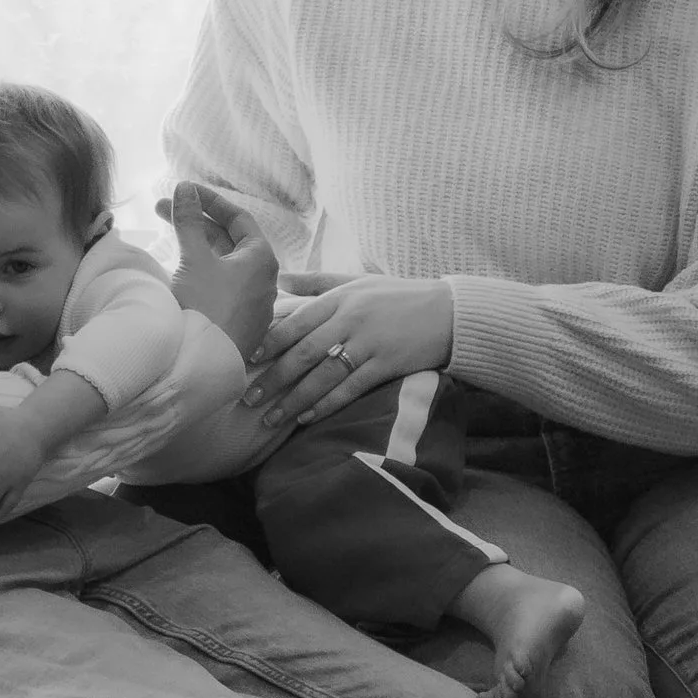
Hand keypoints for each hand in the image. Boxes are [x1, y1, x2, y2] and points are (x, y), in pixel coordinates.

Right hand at [159, 179, 278, 364]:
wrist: (205, 364)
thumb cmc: (206, 306)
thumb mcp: (194, 259)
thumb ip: (188, 221)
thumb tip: (184, 189)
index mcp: (262, 258)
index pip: (238, 217)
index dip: (208, 201)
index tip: (182, 191)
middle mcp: (265, 278)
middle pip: (229, 240)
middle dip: (195, 222)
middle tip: (160, 209)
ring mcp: (253, 302)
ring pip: (225, 264)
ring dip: (198, 246)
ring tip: (169, 235)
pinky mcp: (240, 320)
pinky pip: (223, 285)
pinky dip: (203, 270)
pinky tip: (182, 268)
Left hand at [245, 272, 453, 436]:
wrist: (450, 312)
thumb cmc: (399, 296)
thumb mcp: (358, 281)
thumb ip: (318, 282)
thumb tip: (281, 279)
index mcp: (340, 298)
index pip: (297, 321)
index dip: (270, 342)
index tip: (248, 359)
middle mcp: (351, 318)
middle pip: (303, 352)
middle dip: (273, 378)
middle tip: (248, 398)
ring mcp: (369, 343)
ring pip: (323, 375)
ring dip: (294, 399)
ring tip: (271, 418)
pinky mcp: (386, 364)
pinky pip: (350, 388)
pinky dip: (327, 404)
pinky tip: (307, 418)